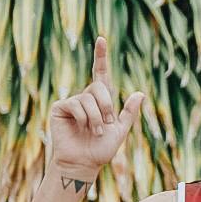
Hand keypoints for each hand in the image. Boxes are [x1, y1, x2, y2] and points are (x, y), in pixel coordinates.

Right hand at [47, 37, 143, 182]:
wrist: (84, 163)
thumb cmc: (101, 149)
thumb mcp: (120, 130)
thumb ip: (129, 112)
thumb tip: (140, 93)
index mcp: (101, 100)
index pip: (101, 74)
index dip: (101, 57)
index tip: (102, 38)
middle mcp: (86, 97)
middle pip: (99, 87)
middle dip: (107, 107)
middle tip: (105, 125)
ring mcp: (72, 102)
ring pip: (89, 98)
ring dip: (96, 118)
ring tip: (93, 132)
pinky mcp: (60, 108)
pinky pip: (76, 104)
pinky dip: (84, 118)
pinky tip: (82, 129)